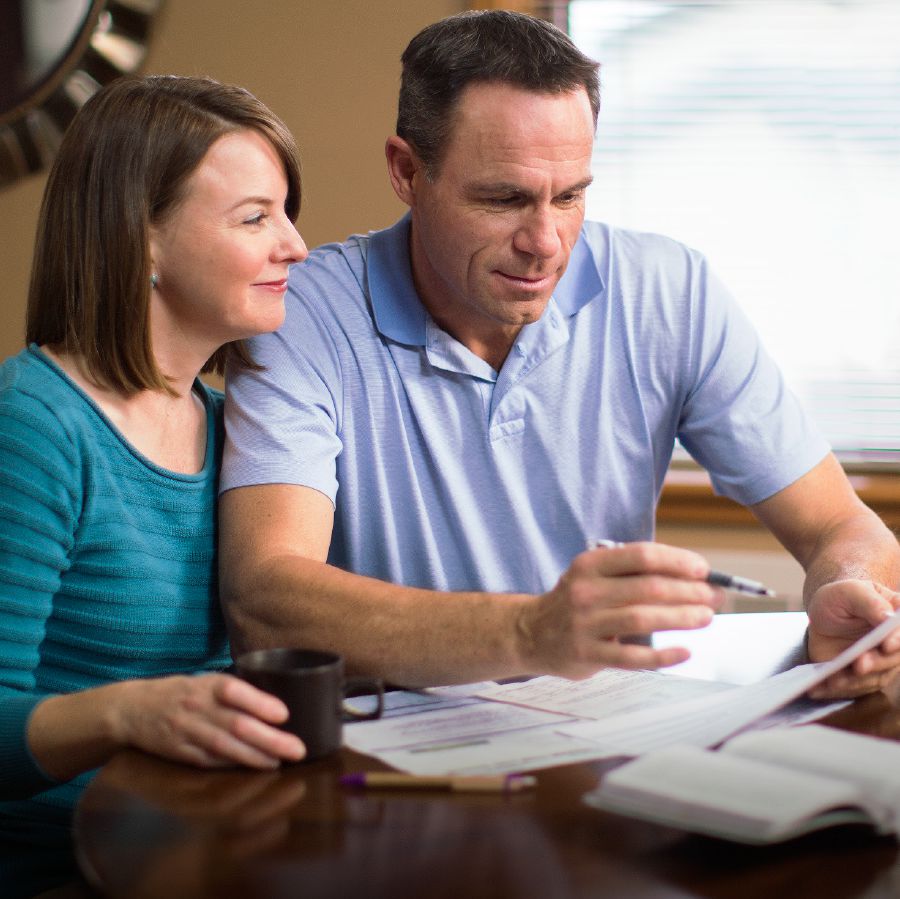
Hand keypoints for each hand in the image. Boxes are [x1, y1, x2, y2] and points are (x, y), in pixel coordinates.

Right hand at [112, 673, 305, 768]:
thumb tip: (275, 705)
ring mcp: (187, 732)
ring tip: (280, 762)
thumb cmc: (181, 693)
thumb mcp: (205, 681)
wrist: (132, 709)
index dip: (260, 703)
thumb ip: (235, 692)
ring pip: (225, 747)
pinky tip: (254, 768)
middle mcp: (197, 708)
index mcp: (206, 685)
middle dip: (270, 739)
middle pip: (236, 725)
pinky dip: (234, 766)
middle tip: (297, 749)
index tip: (284, 714)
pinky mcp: (180, 754)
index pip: (234, 691)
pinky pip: (210, 762)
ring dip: (256, 757)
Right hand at [517, 541, 723, 678]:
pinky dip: (662, 655)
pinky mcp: (587, 654)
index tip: (702, 569)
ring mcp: (585, 624)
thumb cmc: (576, 602)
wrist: (531, 633)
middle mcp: (585, 591)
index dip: (676, 561)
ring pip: (642, 618)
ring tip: (705, 617)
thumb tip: (691, 577)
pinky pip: (632, 656)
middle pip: (647, 587)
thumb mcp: (593, 576)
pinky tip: (684, 652)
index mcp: (589, 565)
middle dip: (688, 591)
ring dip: (681, 617)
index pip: (641, 556)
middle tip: (714, 596)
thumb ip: (632, 573)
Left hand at [806, 579, 899, 698]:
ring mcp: (878, 665)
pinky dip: (833, 690)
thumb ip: (870, 603)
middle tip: (859, 665)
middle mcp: (893, 647)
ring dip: (854, 682)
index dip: (897, 641)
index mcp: (898, 622)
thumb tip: (888, 617)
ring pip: (872, 679)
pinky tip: (817, 689)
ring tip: (834, 680)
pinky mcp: (858, 678)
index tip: (887, 645)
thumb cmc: (842, 597)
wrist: (825, 612)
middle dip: (875, 664)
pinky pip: (849, 688)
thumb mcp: (851, 592)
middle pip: (891, 660)